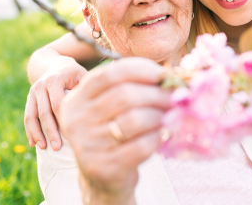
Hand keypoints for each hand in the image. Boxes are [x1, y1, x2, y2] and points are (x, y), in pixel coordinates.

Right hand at [24, 60, 86, 149]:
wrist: (56, 64)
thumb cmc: (75, 73)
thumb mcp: (82, 75)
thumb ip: (86, 90)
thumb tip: (95, 111)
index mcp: (55, 79)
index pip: (58, 104)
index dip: (64, 121)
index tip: (72, 136)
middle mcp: (41, 85)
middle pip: (44, 112)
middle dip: (50, 131)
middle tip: (57, 148)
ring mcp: (33, 92)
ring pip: (32, 116)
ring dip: (37, 134)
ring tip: (44, 147)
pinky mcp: (29, 98)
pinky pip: (27, 116)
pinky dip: (29, 131)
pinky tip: (33, 144)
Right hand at [60, 57, 170, 202]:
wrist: (102, 180)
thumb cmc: (113, 134)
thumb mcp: (110, 108)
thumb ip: (130, 88)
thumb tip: (169, 77)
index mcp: (76, 99)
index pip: (109, 74)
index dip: (140, 70)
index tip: (163, 75)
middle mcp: (76, 120)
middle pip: (124, 95)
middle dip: (156, 94)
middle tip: (175, 97)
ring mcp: (87, 145)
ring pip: (134, 120)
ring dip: (159, 115)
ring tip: (170, 116)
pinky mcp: (103, 167)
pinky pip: (140, 146)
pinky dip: (157, 138)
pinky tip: (161, 136)